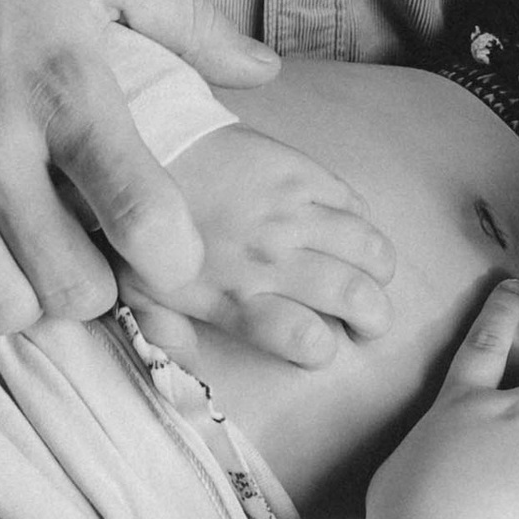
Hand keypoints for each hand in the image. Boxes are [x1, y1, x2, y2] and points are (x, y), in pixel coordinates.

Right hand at [0, 0, 275, 331]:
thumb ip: (188, 16)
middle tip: (82, 255)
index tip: (166, 249)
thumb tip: (265, 72)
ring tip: (17, 261)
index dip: (172, 257)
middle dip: (94, 288)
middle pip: (73, 291)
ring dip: (20, 301)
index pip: (142, 214)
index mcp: (66, 86)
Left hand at [147, 121, 393, 370]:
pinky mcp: (302, 171)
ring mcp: (292, 211)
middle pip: (355, 297)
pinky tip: (351, 234)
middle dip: (374, 319)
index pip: (304, 338)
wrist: (146, 142)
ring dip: (380, 272)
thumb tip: (187, 376)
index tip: (317, 346)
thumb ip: (166, 337)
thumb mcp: (138, 293)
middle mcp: (271, 257)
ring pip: (369, 248)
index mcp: (233, 295)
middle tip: (368, 322)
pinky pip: (355, 201)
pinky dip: (363, 222)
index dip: (322, 351)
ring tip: (372, 279)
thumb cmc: (143, 226)